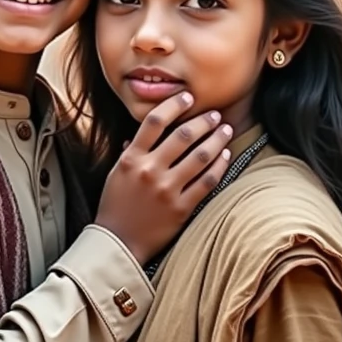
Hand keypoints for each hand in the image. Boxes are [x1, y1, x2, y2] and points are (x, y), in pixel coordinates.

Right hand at [94, 92, 232, 264]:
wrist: (118, 244)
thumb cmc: (115, 207)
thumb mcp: (116, 175)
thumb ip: (130, 153)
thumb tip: (140, 135)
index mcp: (131, 159)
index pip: (154, 121)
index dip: (174, 105)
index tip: (188, 97)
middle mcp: (150, 171)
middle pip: (183, 135)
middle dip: (203, 121)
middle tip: (215, 115)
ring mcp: (167, 190)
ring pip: (200, 156)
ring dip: (217, 139)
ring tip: (226, 130)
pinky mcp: (181, 208)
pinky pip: (207, 181)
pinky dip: (219, 165)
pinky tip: (226, 155)